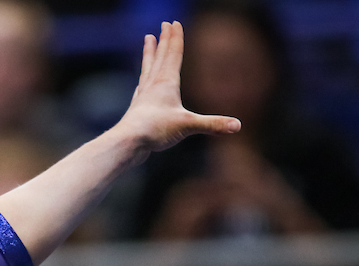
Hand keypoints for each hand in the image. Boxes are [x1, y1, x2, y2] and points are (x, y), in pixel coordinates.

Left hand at [116, 21, 240, 159]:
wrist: (127, 143)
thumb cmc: (155, 130)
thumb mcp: (188, 126)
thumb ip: (213, 124)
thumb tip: (238, 126)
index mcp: (166, 83)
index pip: (173, 55)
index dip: (175, 38)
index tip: (174, 23)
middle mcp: (153, 85)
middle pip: (160, 56)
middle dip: (164, 40)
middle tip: (164, 24)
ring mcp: (143, 95)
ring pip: (147, 68)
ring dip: (149, 53)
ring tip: (147, 39)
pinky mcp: (136, 108)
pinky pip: (141, 87)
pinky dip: (144, 79)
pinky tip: (142, 81)